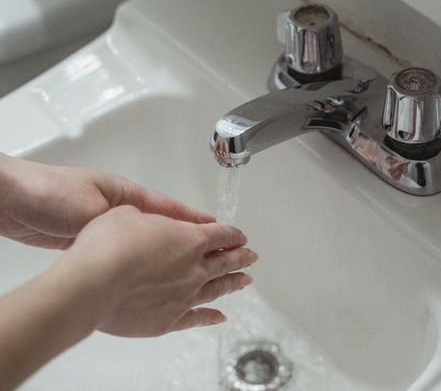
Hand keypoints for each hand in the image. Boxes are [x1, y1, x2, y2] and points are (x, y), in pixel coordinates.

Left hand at [0, 153, 212, 248]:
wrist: (14, 201)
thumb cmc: (49, 193)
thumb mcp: (92, 208)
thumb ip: (119, 225)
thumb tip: (141, 239)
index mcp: (126, 194)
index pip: (170, 208)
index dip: (195, 219)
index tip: (217, 228)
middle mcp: (121, 208)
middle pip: (163, 224)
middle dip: (187, 236)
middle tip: (211, 247)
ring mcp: (108, 223)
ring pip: (146, 239)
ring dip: (166, 249)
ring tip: (186, 262)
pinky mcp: (93, 238)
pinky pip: (127, 249)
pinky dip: (141, 258)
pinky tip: (149, 269)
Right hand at [57, 206, 256, 335]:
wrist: (93, 284)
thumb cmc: (109, 246)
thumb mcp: (128, 215)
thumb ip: (148, 221)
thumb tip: (147, 224)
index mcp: (189, 239)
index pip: (220, 235)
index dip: (233, 234)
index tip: (240, 236)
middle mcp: (194, 268)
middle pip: (226, 261)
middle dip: (241, 257)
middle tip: (252, 256)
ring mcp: (185, 296)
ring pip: (218, 288)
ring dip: (234, 283)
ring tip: (245, 280)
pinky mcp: (170, 320)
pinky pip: (198, 318)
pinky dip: (211, 317)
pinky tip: (220, 317)